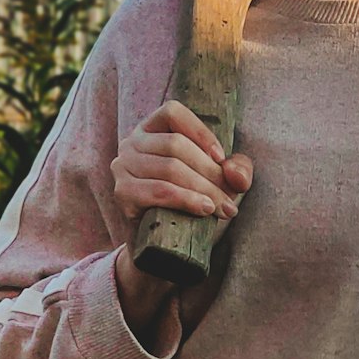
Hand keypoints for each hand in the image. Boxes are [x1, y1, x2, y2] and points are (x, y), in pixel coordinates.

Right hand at [110, 100, 253, 336]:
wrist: (163, 246)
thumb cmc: (192, 202)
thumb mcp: (219, 180)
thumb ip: (236, 170)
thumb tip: (235, 172)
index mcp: (152, 129)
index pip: (172, 112)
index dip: (200, 131)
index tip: (222, 158)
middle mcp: (131, 143)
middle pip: (176, 145)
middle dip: (210, 172)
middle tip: (232, 197)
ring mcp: (122, 167)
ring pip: (170, 168)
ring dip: (204, 189)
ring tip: (225, 209)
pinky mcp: (122, 193)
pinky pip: (159, 191)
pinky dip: (186, 200)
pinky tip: (205, 210)